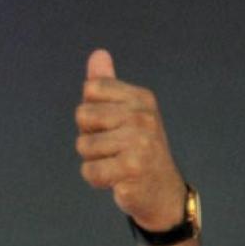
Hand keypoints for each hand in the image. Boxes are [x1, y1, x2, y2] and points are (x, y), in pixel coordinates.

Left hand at [75, 49, 184, 230]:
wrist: (161, 192)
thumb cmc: (137, 150)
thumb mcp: (124, 114)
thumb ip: (107, 85)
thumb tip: (97, 54)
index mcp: (141, 98)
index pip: (90, 89)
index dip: (92, 112)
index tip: (111, 127)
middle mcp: (143, 117)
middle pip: (83, 115)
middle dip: (90, 137)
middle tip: (114, 149)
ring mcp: (140, 143)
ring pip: (84, 146)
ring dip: (94, 160)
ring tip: (117, 164)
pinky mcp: (132, 169)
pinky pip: (90, 171)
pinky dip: (97, 179)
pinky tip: (117, 180)